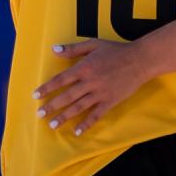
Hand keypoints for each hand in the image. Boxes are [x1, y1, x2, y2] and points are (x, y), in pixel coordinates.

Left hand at [33, 39, 150, 135]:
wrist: (139, 60)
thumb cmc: (115, 50)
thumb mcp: (93, 44)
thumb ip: (73, 49)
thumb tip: (54, 50)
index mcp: (84, 68)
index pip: (60, 80)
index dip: (47, 88)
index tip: (35, 95)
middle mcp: (90, 82)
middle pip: (66, 96)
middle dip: (51, 106)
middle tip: (39, 114)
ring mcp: (100, 93)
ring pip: (78, 107)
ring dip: (64, 117)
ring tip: (52, 125)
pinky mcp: (110, 101)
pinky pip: (96, 115)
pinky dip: (86, 124)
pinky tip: (77, 132)